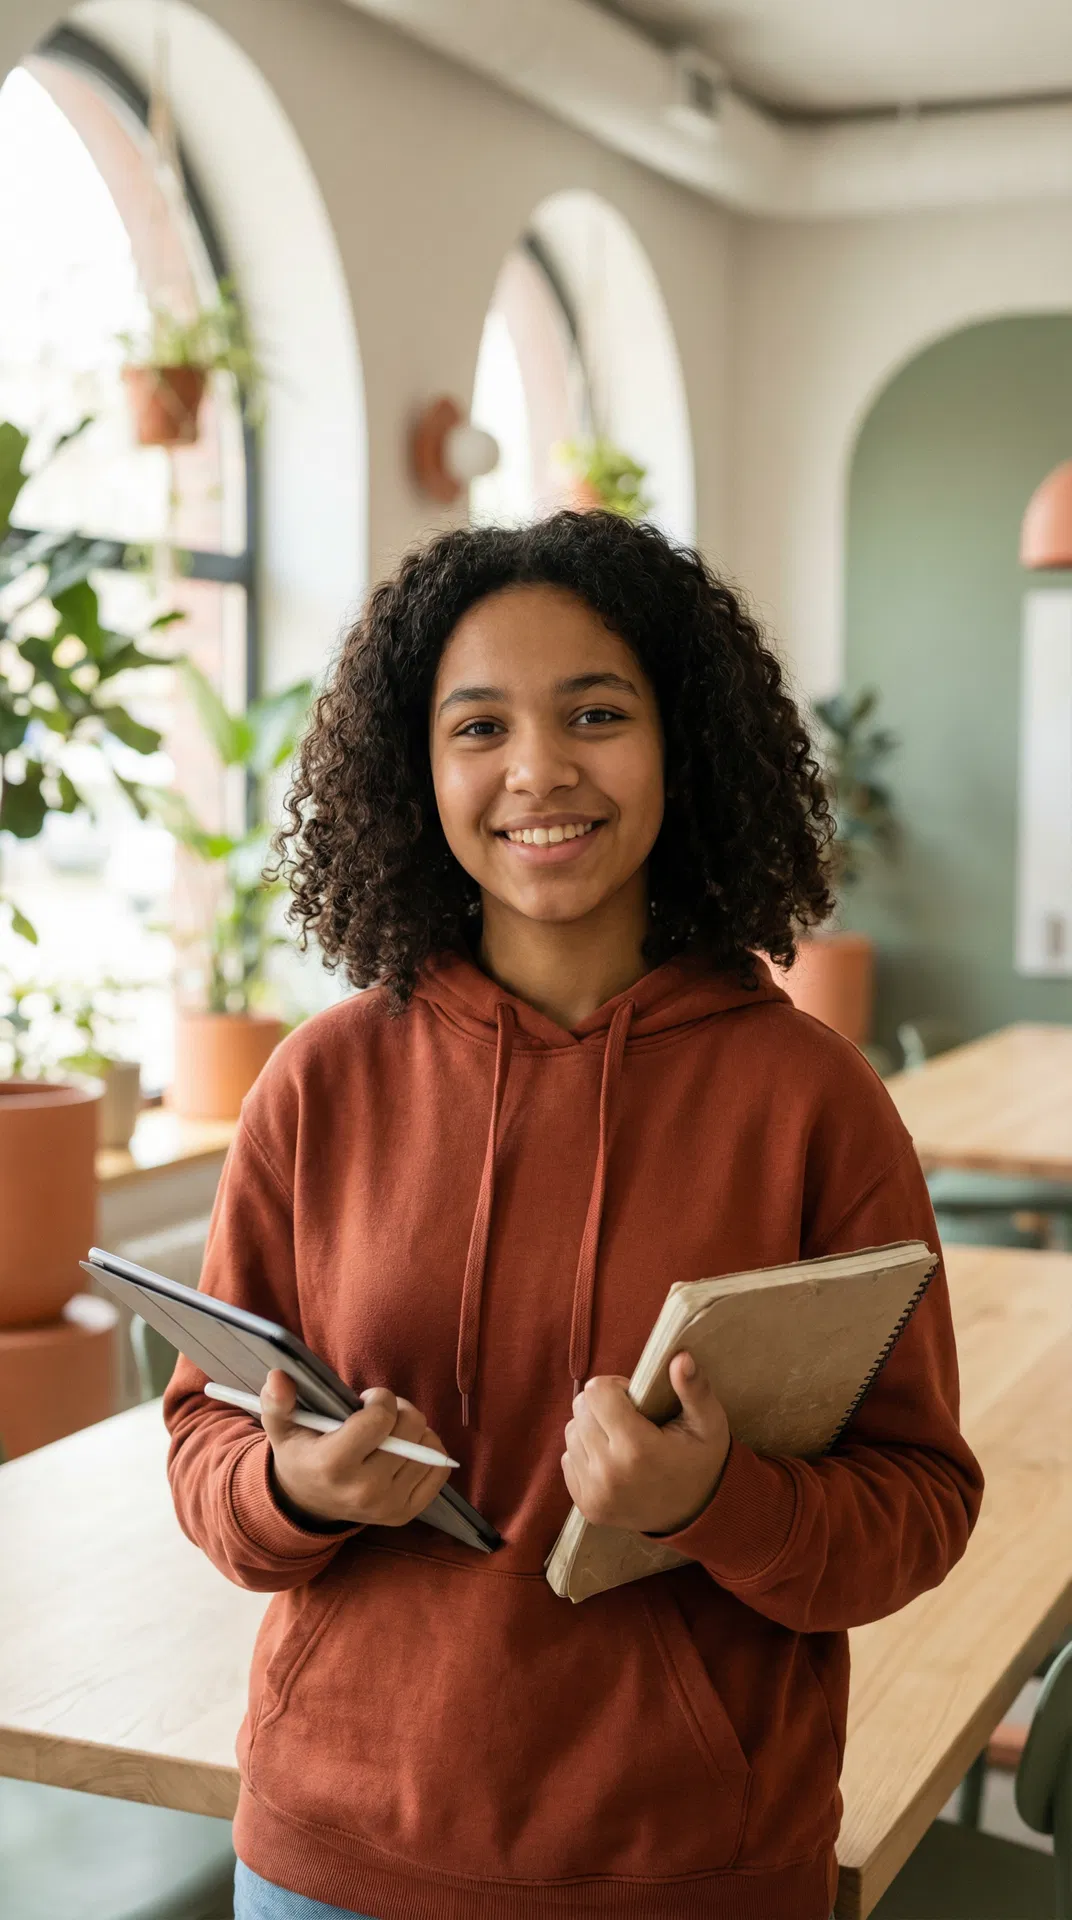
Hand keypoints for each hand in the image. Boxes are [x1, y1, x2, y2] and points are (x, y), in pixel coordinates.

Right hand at [259, 1370, 452, 1528]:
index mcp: (333, 1465)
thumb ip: (278, 1401)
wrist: (308, 1504)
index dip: (379, 1399)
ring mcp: (388, 1506)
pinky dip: (429, 1453)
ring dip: (414, 1431)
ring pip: (429, 1446)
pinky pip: (439, 1471)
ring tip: (390, 1434)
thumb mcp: (282, 1427)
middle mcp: (364, 1491)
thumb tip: (279, 1377)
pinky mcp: (406, 1514)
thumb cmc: (301, 1455)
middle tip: (380, 1415)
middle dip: (399, 1410)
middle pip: (411, 1428)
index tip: (366, 1401)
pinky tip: (405, 1451)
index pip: (380, 1419)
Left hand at [562, 1352, 730, 1535]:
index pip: (595, 1392)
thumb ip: (694, 1389)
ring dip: (591, 1429)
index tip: (634, 1400)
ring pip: (571, 1433)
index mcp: (636, 1448)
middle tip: (628, 1419)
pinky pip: (567, 1460)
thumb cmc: (700, 1461)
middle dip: (601, 1406)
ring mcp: (594, 1493)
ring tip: (619, 1439)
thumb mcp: (708, 1423)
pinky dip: (585, 1454)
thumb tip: (680, 1358)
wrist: (695, 1515)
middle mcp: (609, 1472)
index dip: (615, 1387)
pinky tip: (612, 1461)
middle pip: (580, 1409)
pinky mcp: (586, 1506)